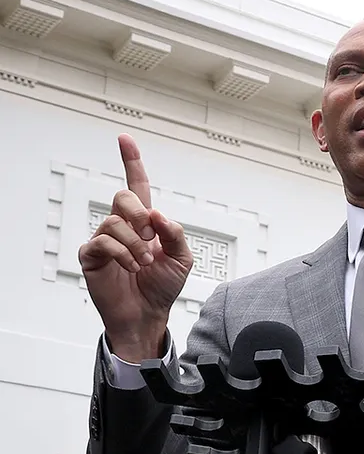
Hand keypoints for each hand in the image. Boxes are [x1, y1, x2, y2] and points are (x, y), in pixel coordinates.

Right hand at [78, 134, 192, 361]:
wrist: (148, 314)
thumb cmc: (163, 286)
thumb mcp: (182, 258)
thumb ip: (175, 233)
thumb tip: (157, 214)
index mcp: (145, 223)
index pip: (137, 187)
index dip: (132, 162)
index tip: (124, 139)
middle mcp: (123, 226)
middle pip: (123, 197)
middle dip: (140, 214)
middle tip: (150, 237)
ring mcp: (105, 239)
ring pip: (114, 221)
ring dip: (135, 243)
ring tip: (143, 263)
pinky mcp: (91, 256)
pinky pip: (102, 242)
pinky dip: (122, 254)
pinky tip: (131, 267)